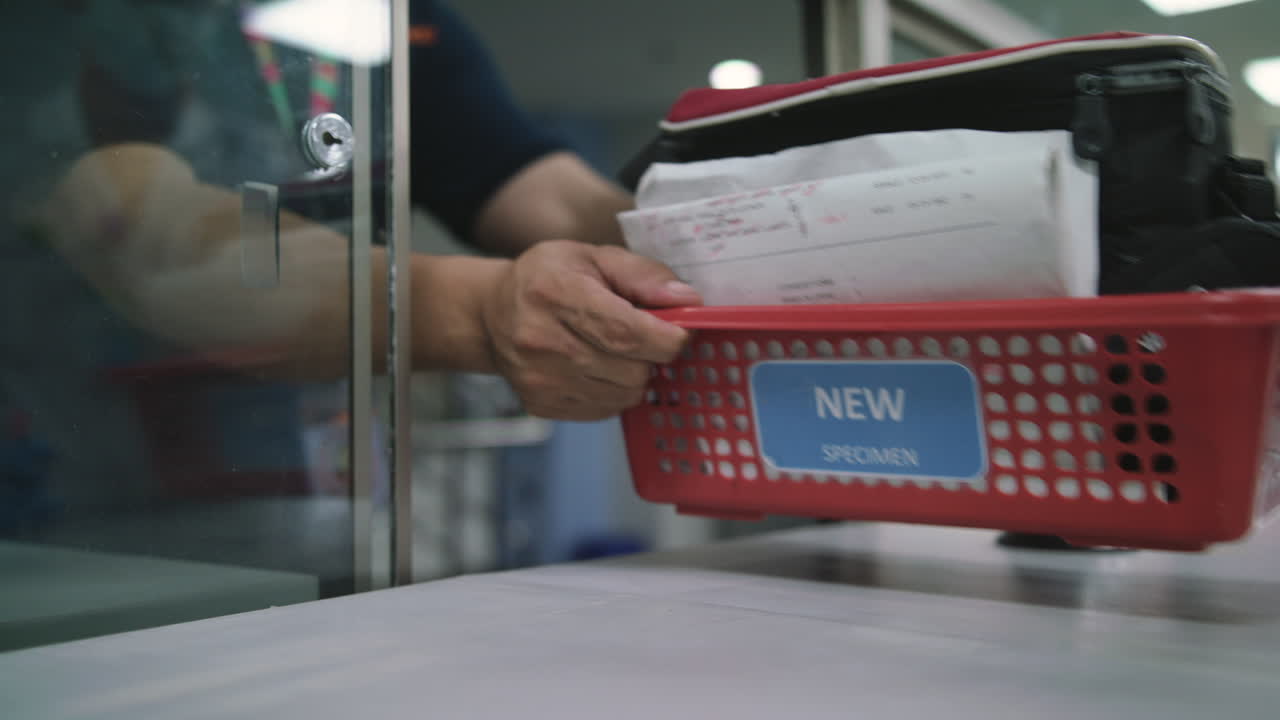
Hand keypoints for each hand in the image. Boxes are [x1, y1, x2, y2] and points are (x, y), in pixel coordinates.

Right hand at [480, 240, 701, 420]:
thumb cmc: (548, 278)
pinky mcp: (542, 405)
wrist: (491, 314)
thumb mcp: (593, 257)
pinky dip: (614, 391)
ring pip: (623, 395)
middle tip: (643, 336)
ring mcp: (539, 379)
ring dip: (634, 375)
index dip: (667, 339)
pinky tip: (598, 367)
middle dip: (651, 356)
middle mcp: (541, 341)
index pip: (625, 333)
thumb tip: (687, 301)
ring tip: (616, 350)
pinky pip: (606, 410)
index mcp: (555, 293)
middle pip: (631, 370)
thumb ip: (643, 275)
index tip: (680, 332)